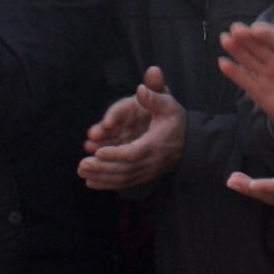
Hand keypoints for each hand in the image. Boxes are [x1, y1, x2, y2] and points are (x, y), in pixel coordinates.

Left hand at [79, 69, 188, 190]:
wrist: (191, 144)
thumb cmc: (176, 122)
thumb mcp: (169, 105)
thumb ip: (154, 97)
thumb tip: (141, 88)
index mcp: (155, 144)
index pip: (133, 153)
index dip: (115, 154)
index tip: (98, 151)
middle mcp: (151, 162)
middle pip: (124, 169)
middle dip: (102, 168)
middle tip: (82, 164)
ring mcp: (147, 172)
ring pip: (122, 179)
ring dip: (100, 177)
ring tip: (82, 171)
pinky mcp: (144, 176)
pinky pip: (124, 183)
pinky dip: (107, 184)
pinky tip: (90, 182)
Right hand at [218, 19, 273, 131]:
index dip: (266, 32)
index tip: (255, 29)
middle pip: (258, 45)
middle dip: (246, 37)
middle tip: (235, 29)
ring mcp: (265, 74)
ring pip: (248, 59)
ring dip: (236, 49)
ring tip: (225, 39)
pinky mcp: (258, 90)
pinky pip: (244, 79)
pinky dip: (233, 72)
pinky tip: (223, 63)